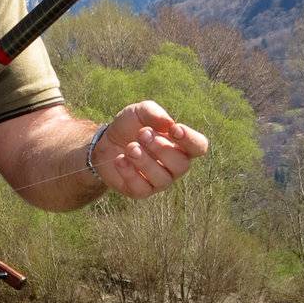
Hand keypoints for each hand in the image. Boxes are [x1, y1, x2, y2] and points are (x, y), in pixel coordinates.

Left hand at [92, 100, 208, 198]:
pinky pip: (142, 188)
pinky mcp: (141, 191)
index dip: (190, 139)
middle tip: (142, 133)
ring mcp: (159, 181)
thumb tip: (167, 123)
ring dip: (145, 161)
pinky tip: (120, 159)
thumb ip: (153, 112)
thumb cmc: (129, 127)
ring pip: (162, 179)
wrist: (104, 142)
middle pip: (182, 165)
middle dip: (162, 149)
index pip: (199, 147)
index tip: (174, 129)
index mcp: (181, 145)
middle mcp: (174, 166)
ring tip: (130, 147)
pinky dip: (130, 173)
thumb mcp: (139, 112)